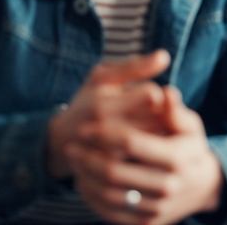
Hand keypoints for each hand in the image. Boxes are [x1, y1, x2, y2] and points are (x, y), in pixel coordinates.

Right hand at [48, 50, 172, 178]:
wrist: (61, 143)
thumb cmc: (88, 101)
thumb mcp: (103, 77)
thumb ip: (134, 66)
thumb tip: (165, 56)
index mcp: (103, 103)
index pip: (151, 95)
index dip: (158, 96)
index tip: (152, 98)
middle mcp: (104, 130)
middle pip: (157, 120)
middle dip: (164, 116)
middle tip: (158, 115)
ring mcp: (108, 153)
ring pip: (156, 140)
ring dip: (163, 133)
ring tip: (153, 129)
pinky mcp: (113, 171)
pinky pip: (148, 159)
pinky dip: (154, 152)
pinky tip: (148, 147)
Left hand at [67, 86, 223, 224]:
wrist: (203, 187)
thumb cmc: (190, 148)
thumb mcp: (190, 126)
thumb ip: (175, 111)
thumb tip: (165, 92)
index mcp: (177, 157)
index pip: (132, 143)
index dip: (104, 134)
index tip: (85, 127)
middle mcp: (168, 186)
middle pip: (115, 172)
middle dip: (87, 157)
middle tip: (70, 145)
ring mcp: (158, 208)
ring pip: (109, 194)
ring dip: (85, 177)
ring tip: (74, 162)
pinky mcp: (147, 223)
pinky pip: (111, 213)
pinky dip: (91, 198)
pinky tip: (83, 181)